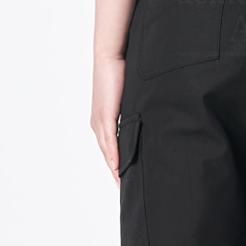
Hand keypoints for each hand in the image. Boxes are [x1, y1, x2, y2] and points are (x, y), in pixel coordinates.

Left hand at [91, 55, 125, 179]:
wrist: (111, 56)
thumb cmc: (120, 72)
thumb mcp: (129, 97)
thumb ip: (135, 112)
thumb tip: (147, 120)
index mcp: (103, 121)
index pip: (110, 149)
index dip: (117, 166)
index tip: (124, 180)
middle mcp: (98, 124)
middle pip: (107, 155)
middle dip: (116, 172)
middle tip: (125, 189)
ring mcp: (100, 120)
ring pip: (107, 151)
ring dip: (115, 168)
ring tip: (123, 184)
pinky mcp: (105, 114)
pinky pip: (110, 139)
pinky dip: (114, 154)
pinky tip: (118, 167)